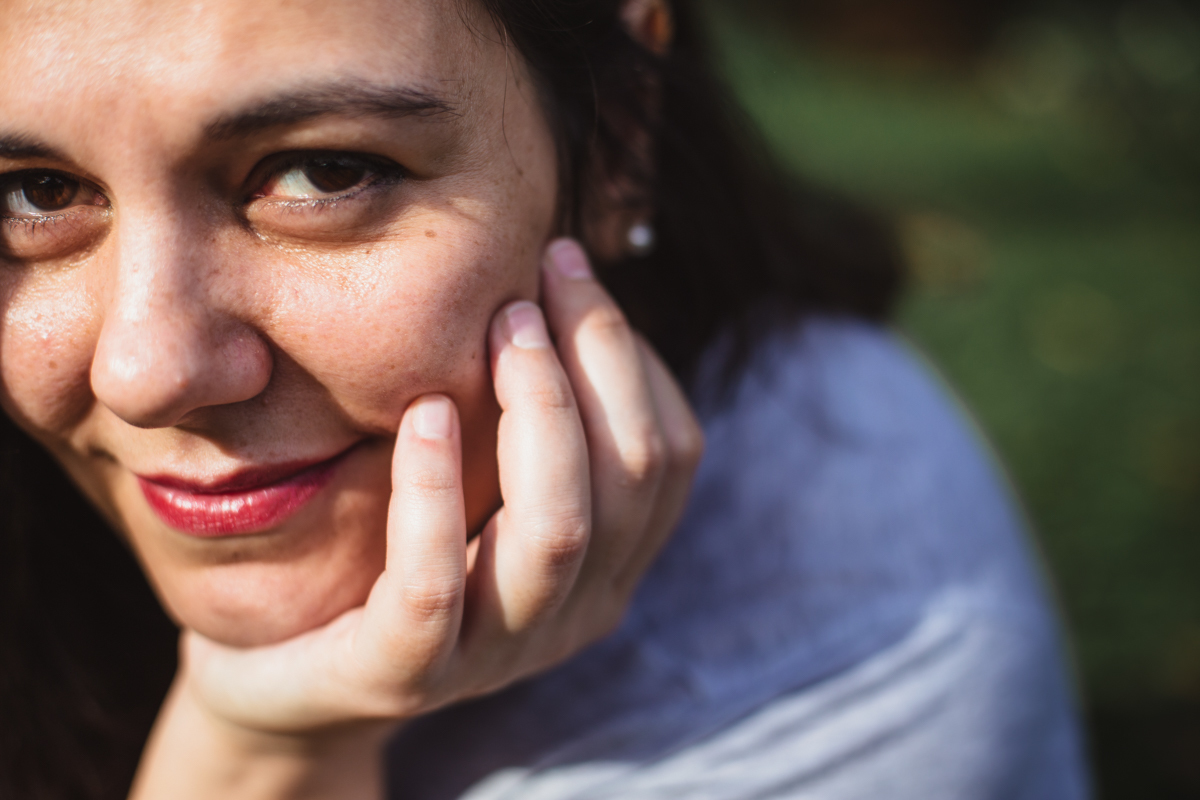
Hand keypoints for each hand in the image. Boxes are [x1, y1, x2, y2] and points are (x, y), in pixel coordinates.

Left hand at [130, 239, 702, 797]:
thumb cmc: (390, 548)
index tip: (565, 264)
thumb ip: (529, 415)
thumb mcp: (480, 478)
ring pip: (557, 530)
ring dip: (537, 409)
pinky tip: (421, 415)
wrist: (285, 676)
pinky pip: (434, 586)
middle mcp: (573, 609)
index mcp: (607, 562)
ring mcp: (496, 652)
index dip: (628, 349)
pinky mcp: (405, 675)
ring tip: (499, 326)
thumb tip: (555, 280)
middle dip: (594, 356)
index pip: (669, 451)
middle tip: (534, 277)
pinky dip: (433, 491)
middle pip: (631, 475)